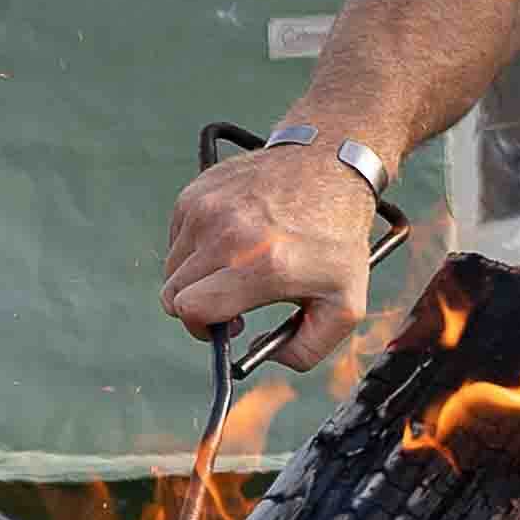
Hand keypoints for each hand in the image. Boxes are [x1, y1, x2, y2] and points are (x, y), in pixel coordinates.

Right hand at [161, 143, 374, 370]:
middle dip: (198, 308)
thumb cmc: (337, 233)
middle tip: (233, 301)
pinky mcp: (197, 192)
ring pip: (173, 266)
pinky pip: (178, 237)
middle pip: (173, 293)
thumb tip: (268, 356)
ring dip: (197, 277)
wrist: (328, 162)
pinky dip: (197, 247)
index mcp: (261, 265)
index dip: (203, 329)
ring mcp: (207, 209)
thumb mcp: (345, 303)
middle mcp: (227, 235)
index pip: (191, 310)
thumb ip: (308, 349)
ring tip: (236, 267)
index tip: (227, 326)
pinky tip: (232, 240)